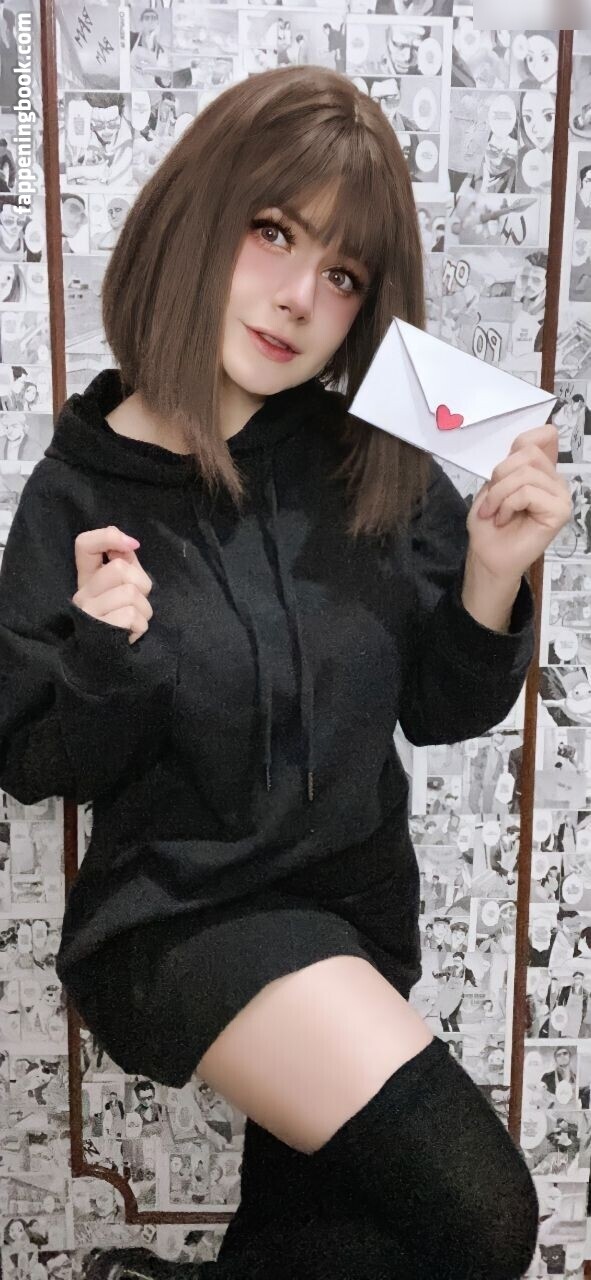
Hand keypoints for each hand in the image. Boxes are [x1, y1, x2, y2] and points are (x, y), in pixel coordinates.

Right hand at [72, 526, 152, 645]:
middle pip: (119, 569)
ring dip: (144, 610)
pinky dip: (140, 627)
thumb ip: (126, 565)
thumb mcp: (121, 590)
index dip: (108, 537)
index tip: (131, 545)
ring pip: (131, 593)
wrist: (108, 664)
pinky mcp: (98, 630)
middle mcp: (82, 594)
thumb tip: (130, 543)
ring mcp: (88, 612)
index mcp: (87, 579)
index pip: (84, 544)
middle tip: (137, 602)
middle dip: (141, 584)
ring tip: (134, 622)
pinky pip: (132, 617)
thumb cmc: (121, 621)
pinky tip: (130, 635)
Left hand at [467, 424, 571, 582]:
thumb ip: (511, 463)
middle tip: (490, 500)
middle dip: (500, 475)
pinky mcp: (560, 511)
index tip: (503, 470)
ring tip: (493, 512)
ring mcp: (561, 496)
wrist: (487, 555)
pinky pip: (528, 493)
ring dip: (499, 494)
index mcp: (541, 471)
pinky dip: (507, 505)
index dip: (524, 441)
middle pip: (529, 453)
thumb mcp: (492, 485)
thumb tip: (529, 442)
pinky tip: (504, 519)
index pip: (546, 435)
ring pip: (526, 474)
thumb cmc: (488, 524)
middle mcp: (554, 480)